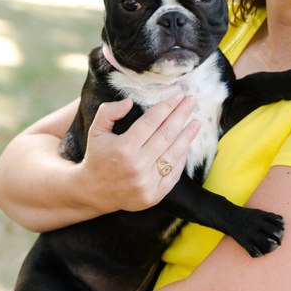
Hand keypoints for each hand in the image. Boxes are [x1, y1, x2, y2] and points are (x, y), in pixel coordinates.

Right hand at [77, 91, 200, 213]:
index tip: (178, 94)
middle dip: (181, 114)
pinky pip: (173, 173)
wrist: (94, 193)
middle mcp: (137, 165)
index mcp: (124, 148)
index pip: (152, 121)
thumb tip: (130, 102)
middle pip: (167, 134)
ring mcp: (147, 182)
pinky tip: (186, 145)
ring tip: (196, 122)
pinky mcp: (154, 195)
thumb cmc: (97, 157)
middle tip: (191, 100)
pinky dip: (181, 158)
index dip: (167, 106)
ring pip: (174, 154)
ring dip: (188, 136)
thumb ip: (108, 112)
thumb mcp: (95, 131)